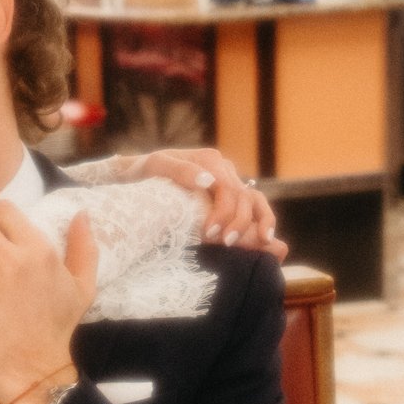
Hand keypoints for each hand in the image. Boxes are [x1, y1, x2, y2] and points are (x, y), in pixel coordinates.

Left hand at [129, 148, 285, 255]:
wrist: (139, 175)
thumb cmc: (144, 172)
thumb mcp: (156, 166)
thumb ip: (179, 170)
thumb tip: (207, 181)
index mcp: (209, 159)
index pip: (227, 187)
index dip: (223, 211)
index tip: (208, 234)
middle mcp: (223, 168)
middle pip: (243, 195)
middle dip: (238, 222)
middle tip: (224, 243)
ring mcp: (229, 181)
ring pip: (254, 199)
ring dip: (255, 221)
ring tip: (258, 242)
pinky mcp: (229, 195)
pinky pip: (253, 205)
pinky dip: (263, 219)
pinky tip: (264, 238)